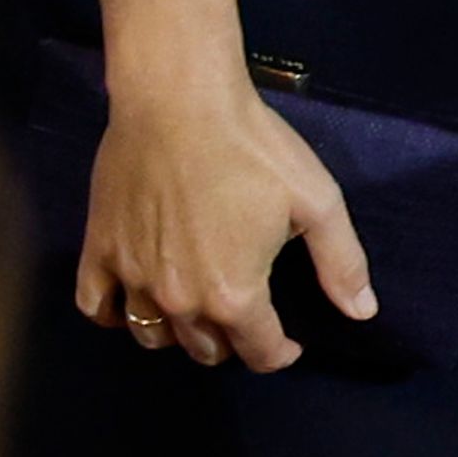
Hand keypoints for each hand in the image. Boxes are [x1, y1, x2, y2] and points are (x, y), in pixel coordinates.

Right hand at [79, 0, 373, 372]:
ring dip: (179, 335)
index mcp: (235, 294)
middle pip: (205, 349)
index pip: (259, 352)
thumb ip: (341, 263)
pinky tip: (135, 303)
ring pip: (153, 336)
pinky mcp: (98, 251)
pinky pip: (95, 307)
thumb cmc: (255, 149)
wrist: (179, 103)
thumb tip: (362, 312)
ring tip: (198, 311)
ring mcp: (132, 278)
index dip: (281, 353)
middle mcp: (179, 300)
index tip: (291, 343)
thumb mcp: (318, 202)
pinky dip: (115, 316)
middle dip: (233, 342)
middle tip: (247, 318)